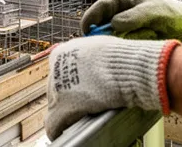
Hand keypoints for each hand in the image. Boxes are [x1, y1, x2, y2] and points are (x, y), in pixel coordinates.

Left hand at [46, 36, 180, 139]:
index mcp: (61, 53)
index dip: (69, 84)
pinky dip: (57, 129)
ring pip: (55, 106)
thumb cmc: (120, 58)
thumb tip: (93, 63)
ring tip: (75, 119)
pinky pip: (54, 124)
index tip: (78, 90)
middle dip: (68, 98)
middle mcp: (55, 70)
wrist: (127, 67)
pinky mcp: (63, 108)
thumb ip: (88, 57)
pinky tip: (62, 133)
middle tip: (81, 106)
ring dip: (65, 113)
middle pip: (56, 89)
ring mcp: (57, 89)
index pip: (59, 74)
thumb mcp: (98, 48)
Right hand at [81, 0, 181, 41]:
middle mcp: (122, 16)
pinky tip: (134, 51)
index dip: (90, 18)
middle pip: (102, 26)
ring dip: (117, 44)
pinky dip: (125, 51)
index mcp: (124, 2)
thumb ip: (135, 16)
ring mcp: (128, 30)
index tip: (86, 30)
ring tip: (129, 45)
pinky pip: (124, 48)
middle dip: (100, 36)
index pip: (101, 8)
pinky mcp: (134, 43)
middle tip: (99, 46)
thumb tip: (114, 24)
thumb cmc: (172, 14)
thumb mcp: (154, 11)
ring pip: (113, 39)